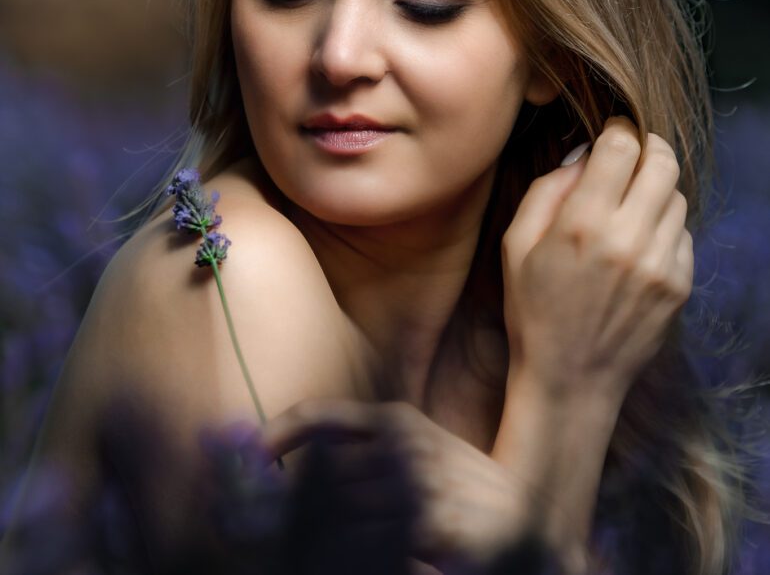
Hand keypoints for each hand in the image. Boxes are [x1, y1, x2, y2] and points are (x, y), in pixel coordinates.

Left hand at [258, 398, 531, 569]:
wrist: (522, 522)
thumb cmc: (460, 484)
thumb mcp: (419, 447)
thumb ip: (369, 448)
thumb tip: (309, 457)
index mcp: (396, 420)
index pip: (321, 415)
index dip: (278, 431)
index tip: (250, 454)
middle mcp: (402, 444)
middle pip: (318, 471)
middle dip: (284, 498)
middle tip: (252, 518)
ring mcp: (416, 483)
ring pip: (334, 510)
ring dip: (307, 530)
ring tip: (294, 542)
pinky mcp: (429, 524)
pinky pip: (364, 542)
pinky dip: (345, 552)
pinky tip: (342, 554)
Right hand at [501, 117, 692, 403]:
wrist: (570, 378)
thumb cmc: (532, 309)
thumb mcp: (515, 245)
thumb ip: (547, 190)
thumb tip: (583, 156)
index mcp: (583, 224)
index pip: (621, 147)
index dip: (618, 130)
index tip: (611, 132)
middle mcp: (630, 238)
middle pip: (663, 161)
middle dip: (647, 147)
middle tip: (630, 154)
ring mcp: (662, 263)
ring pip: (676, 195)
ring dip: (654, 188)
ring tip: (628, 206)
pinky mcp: (681, 284)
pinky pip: (682, 232)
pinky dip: (662, 224)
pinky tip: (636, 243)